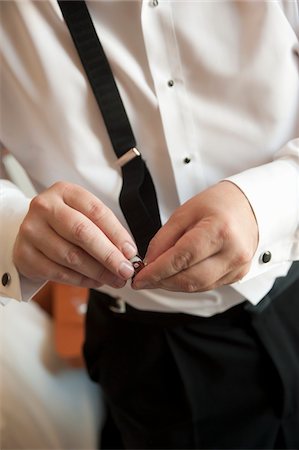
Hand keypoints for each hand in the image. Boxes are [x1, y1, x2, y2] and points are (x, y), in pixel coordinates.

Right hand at [13, 182, 136, 288]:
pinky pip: (58, 273)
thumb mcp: (84, 216)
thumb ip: (105, 230)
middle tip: (125, 270)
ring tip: (114, 279)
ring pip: (70, 256)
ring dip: (97, 272)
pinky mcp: (24, 254)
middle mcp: (44, 207)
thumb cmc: (65, 223)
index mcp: (64, 191)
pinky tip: (95, 281)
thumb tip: (127, 254)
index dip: (116, 233)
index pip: (95, 211)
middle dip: (108, 255)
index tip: (131, 252)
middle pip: (82, 232)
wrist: (33, 233)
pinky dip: (81, 280)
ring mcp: (31, 230)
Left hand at [132, 181, 257, 291]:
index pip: (181, 258)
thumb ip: (164, 238)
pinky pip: (207, 286)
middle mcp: (232, 252)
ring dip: (173, 285)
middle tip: (144, 279)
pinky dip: (188, 283)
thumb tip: (149, 262)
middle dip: (162, 282)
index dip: (157, 272)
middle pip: (189, 279)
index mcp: (219, 230)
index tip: (139, 278)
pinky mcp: (238, 275)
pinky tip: (177, 275)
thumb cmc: (218, 204)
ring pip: (197, 287)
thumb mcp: (185, 212)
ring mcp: (238, 266)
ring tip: (158, 276)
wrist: (248, 206)